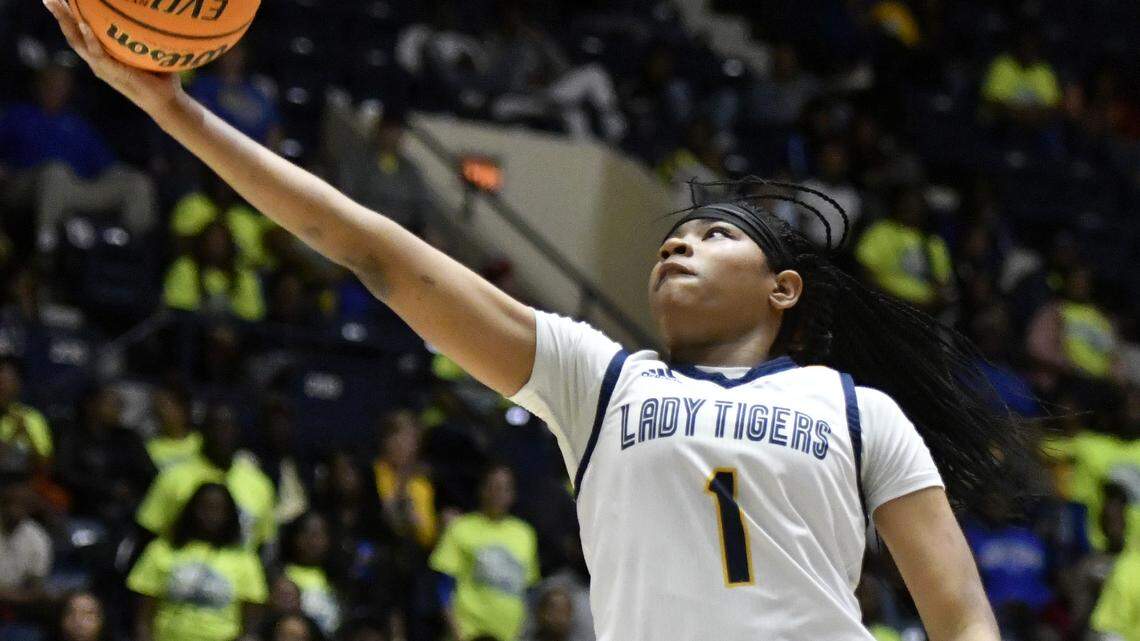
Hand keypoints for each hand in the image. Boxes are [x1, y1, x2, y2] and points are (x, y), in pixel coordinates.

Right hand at [42, 0, 182, 113]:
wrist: (167, 102)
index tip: (62, 0)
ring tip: (58, 4)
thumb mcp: (149, 52)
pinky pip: (98, 54)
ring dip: (66, 23)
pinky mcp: (112, 73)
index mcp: (102, 57)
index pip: (80, 34)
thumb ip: (143, 37)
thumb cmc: (161, 77)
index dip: (69, 17)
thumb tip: (152, 13)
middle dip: (60, 16)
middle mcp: (97, 62)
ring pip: (77, 42)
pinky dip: (90, 39)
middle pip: (72, 35)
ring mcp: (102, 68)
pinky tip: (85, 25)